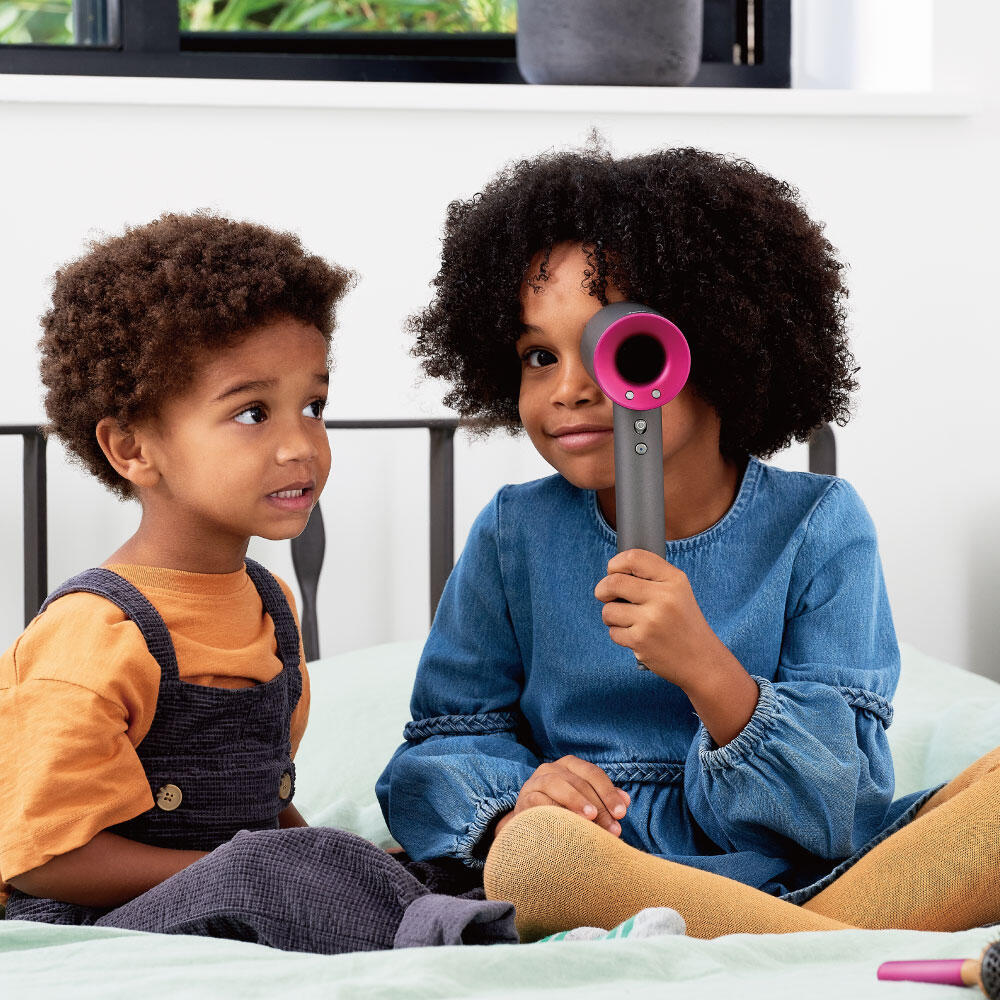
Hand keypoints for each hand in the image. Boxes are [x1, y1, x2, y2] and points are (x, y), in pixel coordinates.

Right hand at [494, 756, 629, 838]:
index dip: (608, 792)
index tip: (622, 813)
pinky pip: (539, 801)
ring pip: (558, 785)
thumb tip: (625, 801)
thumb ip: (603, 801)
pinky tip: (567, 824)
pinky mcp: (524, 798)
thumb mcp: (585, 804)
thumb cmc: (562, 813)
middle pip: (579, 782)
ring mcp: (535, 782)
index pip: (592, 773)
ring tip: (591, 819)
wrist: (529, 827)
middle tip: (613, 828)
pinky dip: (554, 811)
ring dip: (576, 801)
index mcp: (569, 766)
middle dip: (599, 806)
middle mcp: (551, 768)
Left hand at [595, 549, 759, 745]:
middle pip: (614, 582)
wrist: (701, 660)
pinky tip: (635, 636)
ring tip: (625, 620)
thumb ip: (651, 576)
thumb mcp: (678, 591)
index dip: (615, 563)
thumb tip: (613, 571)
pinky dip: (619, 634)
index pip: (634, 558)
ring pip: (609, 609)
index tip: (612, 571)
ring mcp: (651, 620)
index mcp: (674, 579)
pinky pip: (613, 631)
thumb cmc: (683, 622)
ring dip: (610, 615)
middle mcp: (664, 597)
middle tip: (604, 595)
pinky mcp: (641, 641)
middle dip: (602, 589)